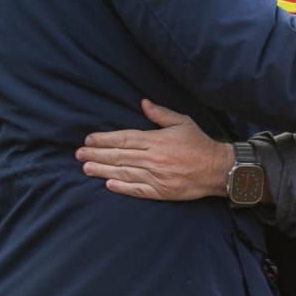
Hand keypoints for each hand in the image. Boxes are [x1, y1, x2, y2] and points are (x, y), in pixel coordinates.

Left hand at [76, 100, 232, 201]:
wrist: (217, 169)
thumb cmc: (199, 143)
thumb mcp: (182, 122)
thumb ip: (160, 114)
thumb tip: (143, 103)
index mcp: (156, 140)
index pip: (124, 139)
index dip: (104, 139)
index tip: (89, 140)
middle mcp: (153, 159)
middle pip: (118, 156)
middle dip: (96, 154)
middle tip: (79, 154)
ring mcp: (156, 177)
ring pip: (123, 173)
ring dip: (102, 170)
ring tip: (86, 168)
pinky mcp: (161, 192)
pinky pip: (137, 190)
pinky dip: (122, 187)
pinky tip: (108, 184)